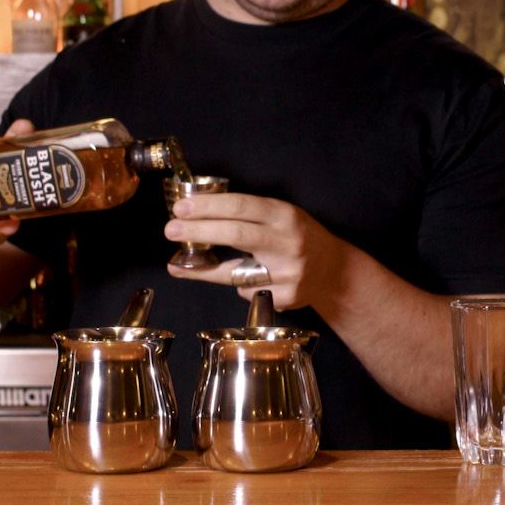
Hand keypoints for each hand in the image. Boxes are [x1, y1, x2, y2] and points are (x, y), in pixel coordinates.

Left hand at [163, 192, 350, 309]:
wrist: (334, 271)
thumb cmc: (298, 237)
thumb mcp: (281, 215)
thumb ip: (249, 214)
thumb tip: (199, 212)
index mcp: (285, 215)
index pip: (242, 206)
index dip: (209, 206)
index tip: (182, 207)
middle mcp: (287, 243)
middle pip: (237, 234)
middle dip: (199, 231)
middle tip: (171, 230)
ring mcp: (287, 273)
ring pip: (235, 272)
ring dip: (204, 268)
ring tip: (179, 263)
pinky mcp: (285, 297)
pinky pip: (247, 292)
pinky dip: (241, 285)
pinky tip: (248, 280)